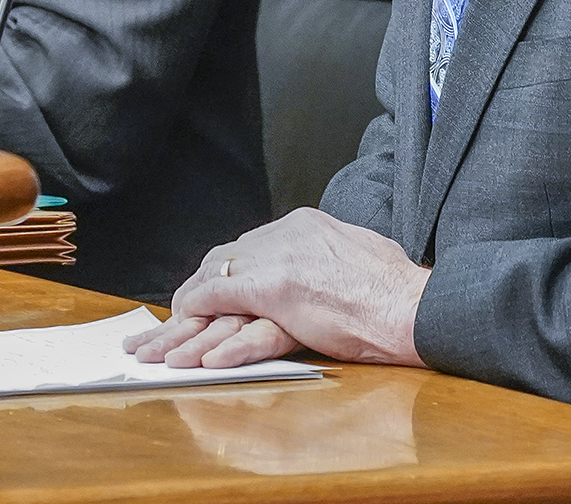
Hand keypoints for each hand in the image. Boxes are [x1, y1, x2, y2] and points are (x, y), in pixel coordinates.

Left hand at [123, 207, 429, 368]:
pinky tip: (183, 343)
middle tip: (170, 322)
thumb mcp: (357, 256)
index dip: (222, 276)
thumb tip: (319, 270)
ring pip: (213, 282)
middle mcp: (284, 234)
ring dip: (184, 318)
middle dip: (194, 294)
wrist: (411, 305)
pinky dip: (198, 320)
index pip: (247, 247)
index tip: (205, 298)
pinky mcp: (275, 288)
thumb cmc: (396, 290)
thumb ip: (328, 259)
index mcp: (305, 224)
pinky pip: (221, 302)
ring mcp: (278, 259)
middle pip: (222, 261)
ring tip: (158, 346)